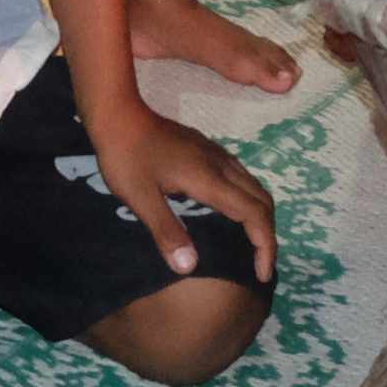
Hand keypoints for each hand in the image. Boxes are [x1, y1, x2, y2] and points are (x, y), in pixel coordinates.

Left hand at [86, 99, 275, 285]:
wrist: (118, 113)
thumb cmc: (126, 156)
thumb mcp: (140, 198)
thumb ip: (166, 231)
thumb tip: (190, 267)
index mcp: (209, 179)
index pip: (254, 213)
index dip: (264, 245)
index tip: (261, 273)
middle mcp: (220, 165)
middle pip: (262, 200)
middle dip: (268, 234)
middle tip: (259, 265)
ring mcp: (215, 154)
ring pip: (253, 186)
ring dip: (260, 216)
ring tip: (250, 245)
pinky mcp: (207, 149)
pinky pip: (241, 177)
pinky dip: (248, 201)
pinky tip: (230, 214)